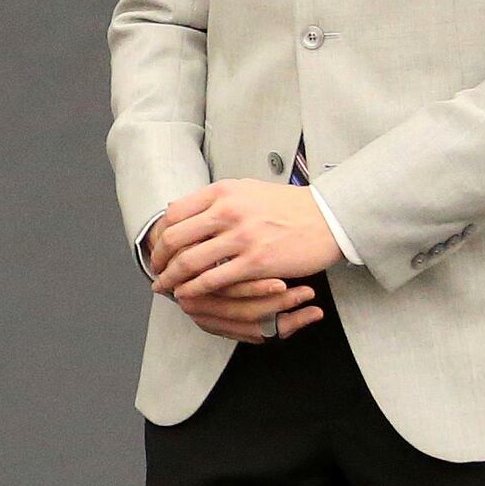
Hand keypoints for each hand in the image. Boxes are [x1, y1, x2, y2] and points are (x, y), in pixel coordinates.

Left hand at [143, 186, 323, 344]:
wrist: (328, 218)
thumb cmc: (289, 206)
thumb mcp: (248, 190)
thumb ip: (216, 200)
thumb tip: (180, 210)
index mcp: (224, 191)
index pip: (174, 213)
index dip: (160, 235)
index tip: (158, 248)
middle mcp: (228, 210)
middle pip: (175, 238)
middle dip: (159, 259)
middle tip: (156, 271)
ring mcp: (242, 237)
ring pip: (190, 261)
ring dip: (172, 278)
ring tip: (166, 288)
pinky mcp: (256, 262)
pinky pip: (213, 280)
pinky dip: (194, 290)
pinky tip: (188, 295)